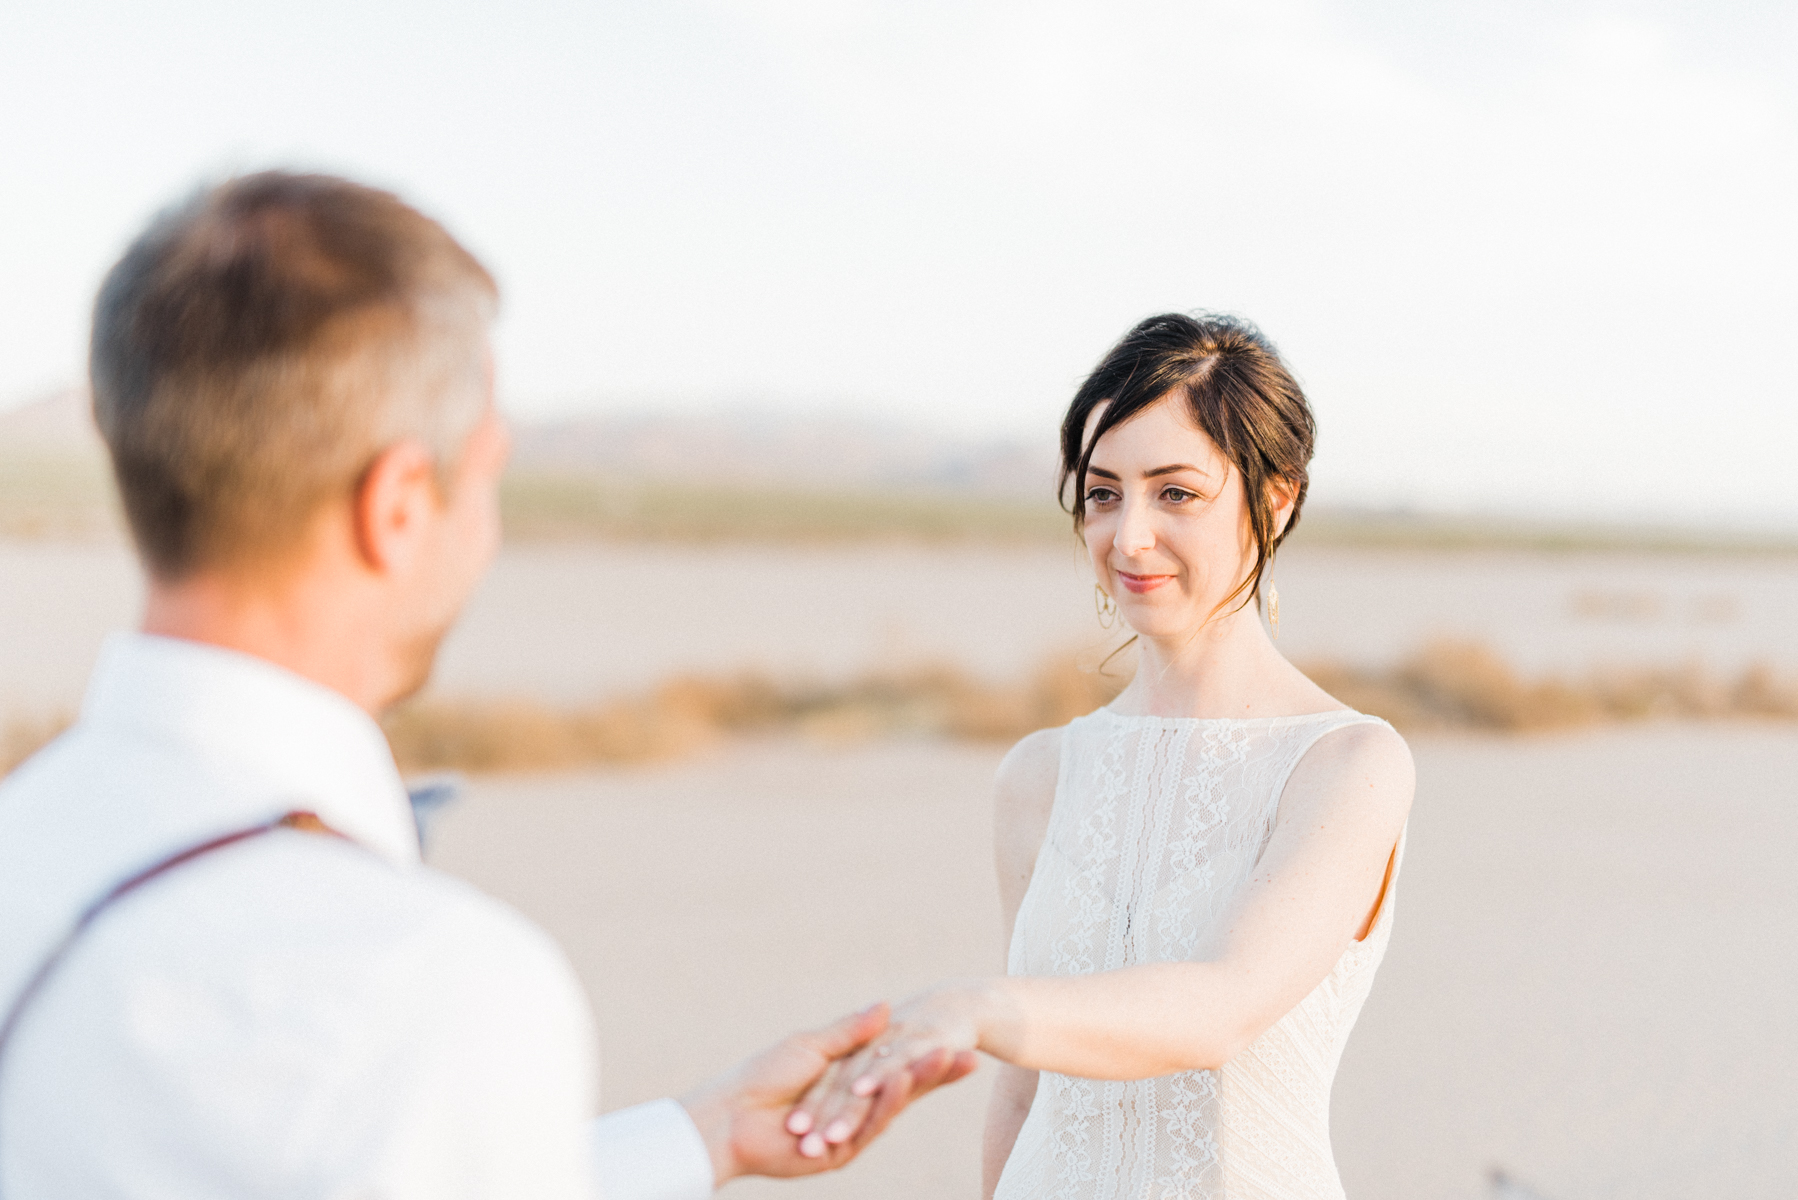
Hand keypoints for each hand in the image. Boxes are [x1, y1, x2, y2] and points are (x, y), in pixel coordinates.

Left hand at [681, 1002, 977, 1183]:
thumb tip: (885, 1006)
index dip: (925, 1058)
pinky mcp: (840, 1152)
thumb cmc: (765, 1075)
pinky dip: (888, 1102)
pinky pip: (870, 1126)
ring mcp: (850, 1131)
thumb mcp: (812, 1046)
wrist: (731, 1115)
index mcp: (849, 1083)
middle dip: (935, 1072)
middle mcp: (854, 1109)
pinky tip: (904, 1082)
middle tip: (968, 1053)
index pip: (896, 1068)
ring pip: (892, 1107)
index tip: (957, 1041)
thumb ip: (851, 1033)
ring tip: (946, 1060)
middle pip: (903, 1089)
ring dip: (919, 1082)